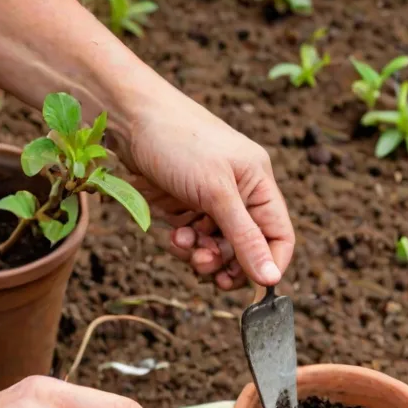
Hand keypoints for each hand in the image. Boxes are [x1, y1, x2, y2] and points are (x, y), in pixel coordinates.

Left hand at [118, 91, 294, 290]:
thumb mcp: (217, 192)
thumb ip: (245, 238)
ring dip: (201, 257)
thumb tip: (271, 279)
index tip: (254, 288)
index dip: (270, 265)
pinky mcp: (183, 211)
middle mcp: (239, 197)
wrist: (128, 120)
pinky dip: (183, 247)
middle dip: (227, 264)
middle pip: (246, 251)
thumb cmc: (179, 142)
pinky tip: (173, 234)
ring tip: (185, 243)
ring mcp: (210, 205)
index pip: (279, 237)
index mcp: (259, 185)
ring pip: (216, 252)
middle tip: (205, 265)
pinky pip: (192, 244)